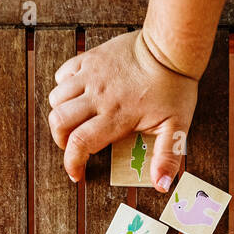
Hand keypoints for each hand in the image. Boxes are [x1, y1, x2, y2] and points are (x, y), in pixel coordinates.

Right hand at [48, 30, 197, 189]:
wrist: (169, 49)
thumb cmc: (174, 88)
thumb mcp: (176, 127)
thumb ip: (167, 156)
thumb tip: (161, 185)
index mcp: (116, 115)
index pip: (79, 143)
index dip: (72, 163)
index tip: (77, 173)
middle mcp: (98, 96)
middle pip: (59, 122)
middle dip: (61, 140)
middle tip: (74, 146)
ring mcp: (91, 75)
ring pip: (56, 98)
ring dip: (61, 114)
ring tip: (76, 121)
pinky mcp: (90, 58)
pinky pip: (62, 74)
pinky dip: (63, 87)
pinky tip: (78, 95)